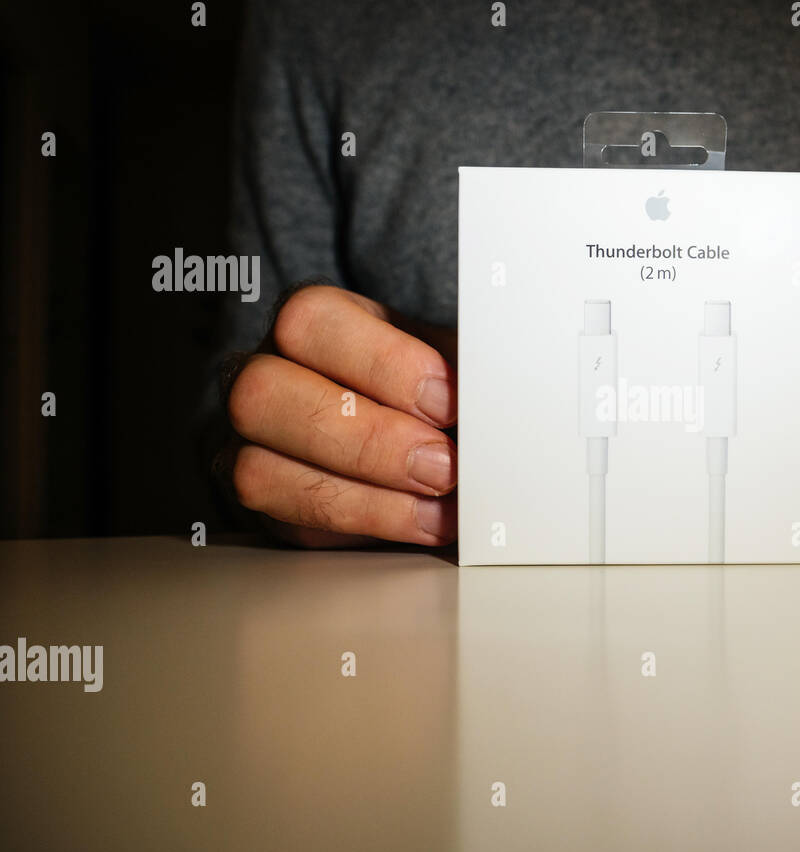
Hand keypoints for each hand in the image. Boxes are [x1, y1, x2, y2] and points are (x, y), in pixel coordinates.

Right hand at [219, 284, 457, 547]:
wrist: (429, 432)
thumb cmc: (436, 389)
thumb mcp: (453, 363)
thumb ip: (466, 373)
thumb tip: (499, 401)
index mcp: (313, 322)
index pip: (312, 321)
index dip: (382, 364)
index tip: (450, 403)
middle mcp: (263, 375)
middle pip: (263, 396)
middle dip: (367, 440)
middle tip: (443, 466)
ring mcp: (248, 443)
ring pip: (258, 471)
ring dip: (362, 499)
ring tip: (439, 508)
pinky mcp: (267, 505)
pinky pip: (290, 527)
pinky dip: (362, 529)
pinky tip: (420, 525)